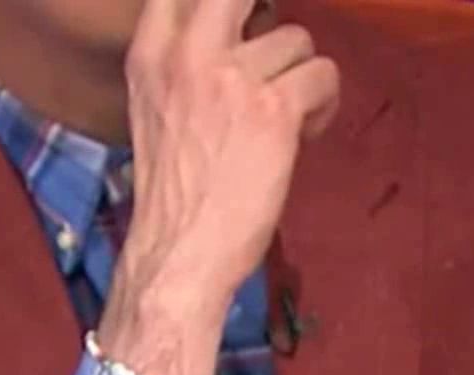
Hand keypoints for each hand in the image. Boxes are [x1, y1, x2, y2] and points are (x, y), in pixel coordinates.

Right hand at [98, 0, 339, 374]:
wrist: (180, 250)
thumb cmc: (176, 192)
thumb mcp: (156, 108)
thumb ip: (184, 66)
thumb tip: (240, 38)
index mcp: (149, 53)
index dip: (228, 1)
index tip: (245, 16)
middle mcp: (187, 54)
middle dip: (267, 16)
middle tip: (276, 57)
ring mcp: (231, 77)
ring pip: (297, 38)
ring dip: (303, 77)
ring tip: (288, 118)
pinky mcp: (273, 109)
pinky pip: (323, 75)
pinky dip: (325, 104)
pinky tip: (305, 134)